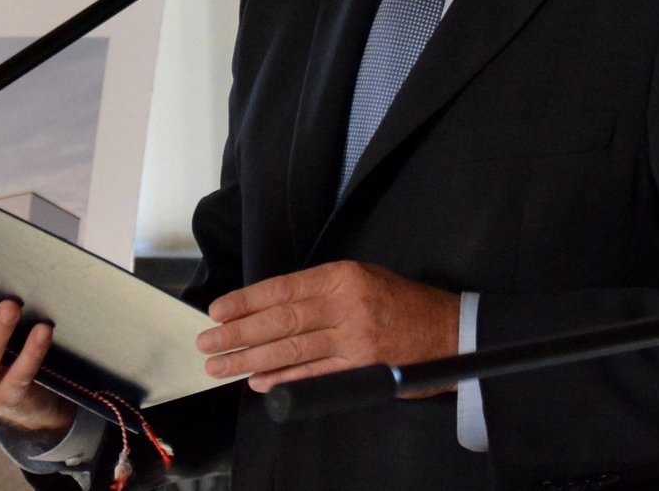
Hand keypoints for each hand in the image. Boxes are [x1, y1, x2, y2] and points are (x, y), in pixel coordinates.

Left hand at [195, 260, 458, 394]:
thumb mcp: (361, 277)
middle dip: (239, 333)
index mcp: (342, 276)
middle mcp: (346, 304)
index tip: (218, 310)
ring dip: (251, 359)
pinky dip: (284, 379)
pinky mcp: (362, 367)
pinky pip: (314, 374)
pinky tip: (260, 381)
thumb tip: (268, 306)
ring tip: (222, 365)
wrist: (451, 330)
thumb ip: (319, 289)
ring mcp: (355, 338)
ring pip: (292, 349)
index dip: (246, 301)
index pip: (282, 288)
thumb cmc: (401, 302)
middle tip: (208, 342)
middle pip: (281, 320)